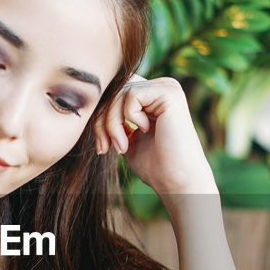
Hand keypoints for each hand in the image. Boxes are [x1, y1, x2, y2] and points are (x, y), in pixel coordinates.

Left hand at [94, 74, 216, 196]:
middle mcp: (162, 88)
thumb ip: (115, 117)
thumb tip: (93, 102)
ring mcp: (167, 88)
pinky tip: (144, 131)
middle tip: (104, 147)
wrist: (176, 181)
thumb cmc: (155, 165)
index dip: (102, 115)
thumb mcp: (127, 136)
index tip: (102, 145)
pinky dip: (129, 117)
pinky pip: (132, 95)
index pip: (116, 91)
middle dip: (103, 120)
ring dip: (112, 123)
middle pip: (116, 89)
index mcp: (153, 96)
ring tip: (122, 147)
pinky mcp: (169, 93)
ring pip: (121, 93)